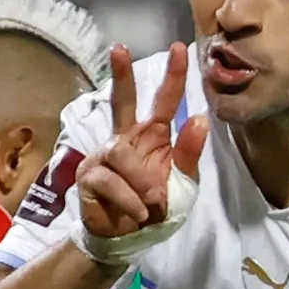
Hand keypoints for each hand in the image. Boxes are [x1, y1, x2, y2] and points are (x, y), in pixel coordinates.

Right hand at [76, 43, 207, 243]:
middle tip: (119, 48)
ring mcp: (104, 155)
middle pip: (122, 102)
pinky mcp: (89, 175)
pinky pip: (111, 181)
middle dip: (121, 75)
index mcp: (153, 137)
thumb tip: (199, 118)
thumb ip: (188, 153)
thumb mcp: (183, 183)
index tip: (178, 49)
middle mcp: (127, 138)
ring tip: (152, 203)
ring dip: (142, 182)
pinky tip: (137, 212)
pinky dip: (129, 200)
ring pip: (121, 155)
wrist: (128, 240)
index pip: (164, 101)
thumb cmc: (155, 207)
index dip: (173, 76)